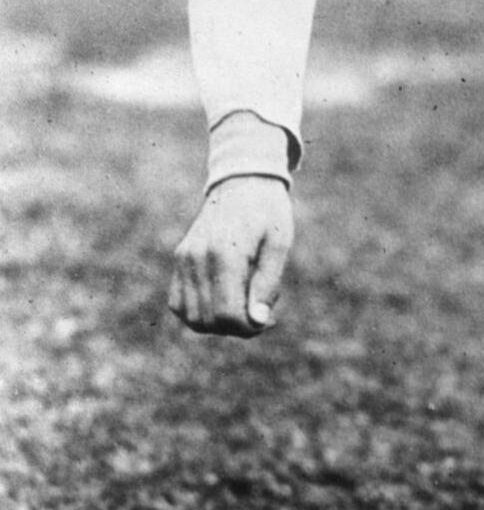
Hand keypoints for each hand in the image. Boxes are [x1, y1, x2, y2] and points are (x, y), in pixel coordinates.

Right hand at [168, 177, 293, 337]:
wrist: (242, 182)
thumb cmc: (267, 212)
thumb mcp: (279, 243)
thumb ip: (268, 283)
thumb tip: (257, 321)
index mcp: (225, 252)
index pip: (227, 314)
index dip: (249, 328)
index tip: (267, 319)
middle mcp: (197, 257)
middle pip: (209, 321)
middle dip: (237, 327)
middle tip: (259, 310)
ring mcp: (184, 259)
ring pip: (190, 318)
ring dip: (218, 322)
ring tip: (242, 301)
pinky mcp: (179, 260)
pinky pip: (178, 304)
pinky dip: (198, 312)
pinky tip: (223, 298)